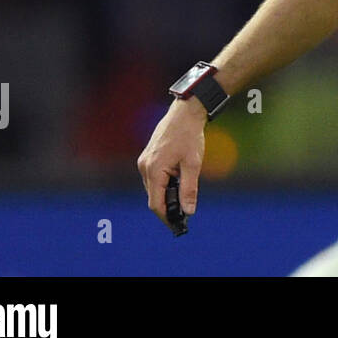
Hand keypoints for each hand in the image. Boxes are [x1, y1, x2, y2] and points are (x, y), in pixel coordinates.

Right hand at [137, 99, 206, 226]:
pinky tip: (177, 181)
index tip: (177, 224)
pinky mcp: (148, 157)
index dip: (166, 216)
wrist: (185, 113)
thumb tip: (188, 212)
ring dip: (166, 194)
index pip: (155, 203)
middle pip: (153, 196)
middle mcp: (144, 167)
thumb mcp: (193, 164)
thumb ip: (189, 189)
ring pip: (153, 188)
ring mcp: (144, 162)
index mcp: (154, 170)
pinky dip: (164, 184)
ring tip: (183, 197)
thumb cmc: (190, 136)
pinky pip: (153, 178)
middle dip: (168, 206)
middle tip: (184, 213)